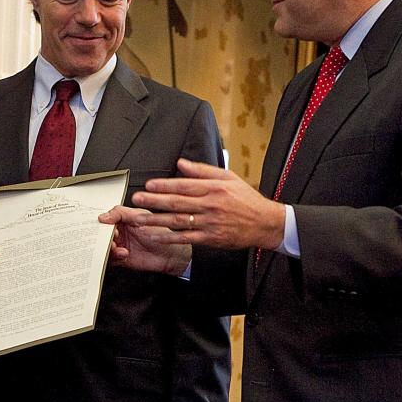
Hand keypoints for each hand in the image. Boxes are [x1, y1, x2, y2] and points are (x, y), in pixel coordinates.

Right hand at [98, 206, 191, 275]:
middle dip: (101, 236)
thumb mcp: (139, 216)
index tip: (100, 224)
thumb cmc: (160, 232)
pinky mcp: (120, 258)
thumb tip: (102, 217)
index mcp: (121, 219)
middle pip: (100, 234)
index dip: (100, 222)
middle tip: (109, 236)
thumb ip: (120, 213)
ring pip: (103, 247)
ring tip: (115, 246)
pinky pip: (109, 259)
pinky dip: (114, 256)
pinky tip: (123, 253)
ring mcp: (119, 245)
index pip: (104, 219)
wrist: (170, 253)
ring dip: (107, 247)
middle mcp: (119, 232)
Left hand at [131, 158, 285, 250]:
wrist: (264, 223)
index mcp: (213, 188)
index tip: (149, 185)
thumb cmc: (246, 199)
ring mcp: (209, 223)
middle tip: (137, 199)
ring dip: (156, 220)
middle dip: (154, 201)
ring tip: (139, 218)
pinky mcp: (210, 238)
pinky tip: (155, 235)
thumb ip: (203, 170)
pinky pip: (185, 237)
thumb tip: (181, 163)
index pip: (184, 185)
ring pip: (178, 221)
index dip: (164, 185)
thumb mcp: (228, 178)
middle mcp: (210, 205)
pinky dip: (169, 237)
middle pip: (177, 202)